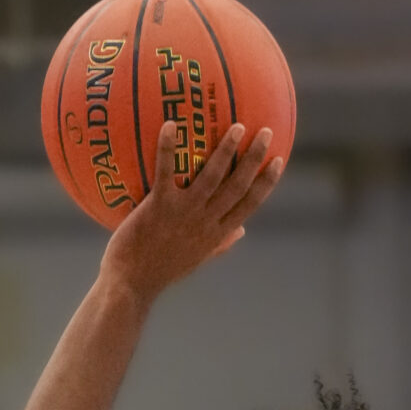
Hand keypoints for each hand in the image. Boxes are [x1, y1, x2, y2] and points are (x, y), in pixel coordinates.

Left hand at [101, 122, 281, 302]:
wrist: (131, 285)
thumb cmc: (161, 271)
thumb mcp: (196, 259)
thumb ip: (220, 244)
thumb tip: (241, 230)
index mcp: (216, 234)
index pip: (250, 205)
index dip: (267, 182)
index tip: (279, 160)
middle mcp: (205, 222)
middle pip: (238, 186)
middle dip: (255, 158)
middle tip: (266, 132)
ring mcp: (184, 214)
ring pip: (212, 177)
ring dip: (227, 150)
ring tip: (238, 126)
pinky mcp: (159, 207)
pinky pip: (166, 171)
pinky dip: (168, 147)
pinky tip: (170, 124)